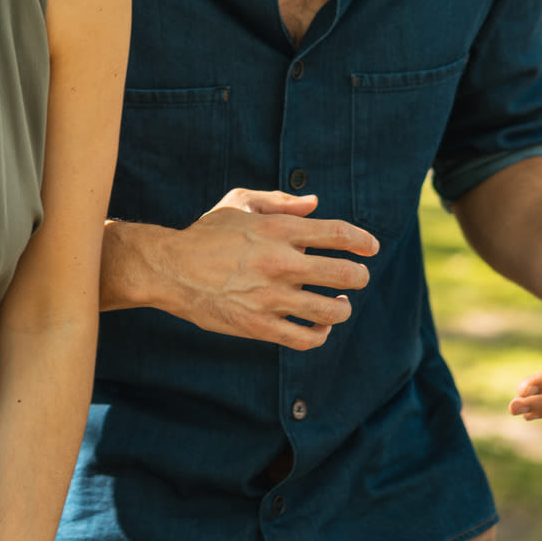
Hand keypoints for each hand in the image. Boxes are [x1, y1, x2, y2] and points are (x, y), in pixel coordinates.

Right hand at [143, 189, 378, 349]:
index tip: (371, 247)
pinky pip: (306, 338)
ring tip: (340, 304)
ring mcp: (271, 297)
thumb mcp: (239, 203)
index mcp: (278, 230)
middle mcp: (280, 262)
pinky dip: (321, 334)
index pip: (338, 234)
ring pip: (331, 310)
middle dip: (358, 276)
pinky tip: (320, 327)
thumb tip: (314, 204)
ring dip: (343, 307)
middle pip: (344, 273)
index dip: (362, 240)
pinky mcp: (260, 326)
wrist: (170, 269)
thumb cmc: (206, 233)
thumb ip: (280, 201)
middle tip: (357, 277)